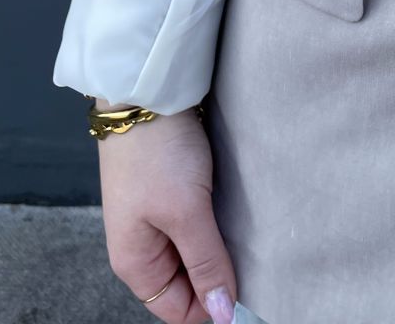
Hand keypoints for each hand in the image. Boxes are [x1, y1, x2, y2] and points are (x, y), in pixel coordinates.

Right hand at [96, 98, 236, 322]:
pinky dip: (216, 224)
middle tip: (258, 262)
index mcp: (135, 262)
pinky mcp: (170, 190)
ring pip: (194, 251)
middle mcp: (142, 245)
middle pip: (187, 283)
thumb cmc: (159, 154)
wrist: (146, 93)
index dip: (213, 308)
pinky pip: (196, 224)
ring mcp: (155, 216)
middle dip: (219, 277)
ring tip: (250, 237)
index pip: (178, 310)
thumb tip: (222, 316)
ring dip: (220, 249)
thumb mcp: (186, 212)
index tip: (252, 295)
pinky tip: (237, 214)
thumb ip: (206, 263)